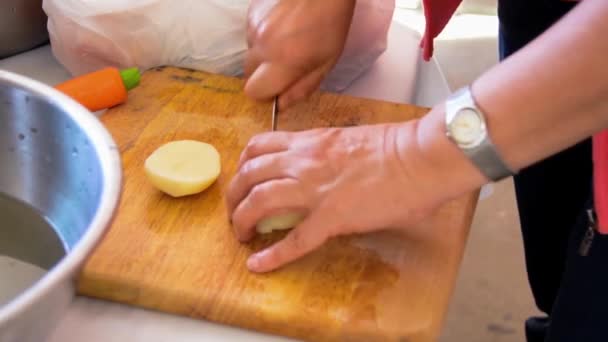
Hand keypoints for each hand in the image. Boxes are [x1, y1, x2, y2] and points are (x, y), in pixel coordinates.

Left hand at [225, 122, 450, 272]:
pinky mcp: (332, 217)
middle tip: (234, 211)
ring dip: (242, 219)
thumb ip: (326, 152)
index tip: (243, 179)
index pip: (259, 146)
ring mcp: (315, 190)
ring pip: (260, 201)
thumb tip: (321, 168)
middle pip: (250, 174)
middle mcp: (303, 162)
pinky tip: (258, 264)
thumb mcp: (349, 140)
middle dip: (234, 195)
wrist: (420, 157)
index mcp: (310, 142)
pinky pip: (295, 239)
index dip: (243, 165)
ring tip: (240, 234)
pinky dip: (272, 255)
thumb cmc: (396, 146)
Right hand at [244, 0, 355, 108]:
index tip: (278, 89)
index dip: (265, 94)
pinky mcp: (251, 12)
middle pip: (248, 74)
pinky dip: (263, 35)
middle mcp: (263, 46)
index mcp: (283, 62)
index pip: (253, 92)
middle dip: (263, 75)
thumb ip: (302, 88)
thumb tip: (281, 104)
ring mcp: (254, 27)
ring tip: (287, 40)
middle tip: (285, 65)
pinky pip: (251, 34)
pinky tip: (282, 25)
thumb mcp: (326, 63)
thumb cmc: (330, 23)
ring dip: (264, 54)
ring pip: (250, 53)